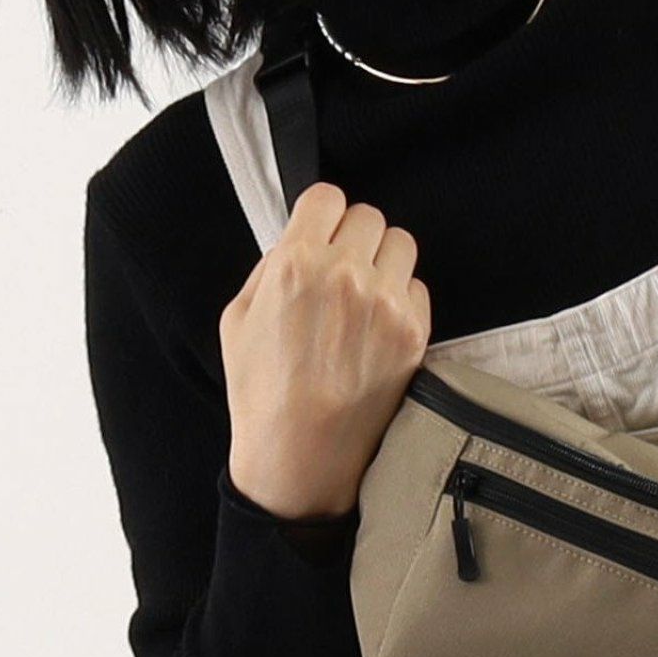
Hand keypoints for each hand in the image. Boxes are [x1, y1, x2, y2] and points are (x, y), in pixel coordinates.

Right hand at [219, 182, 431, 519]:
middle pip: (369, 217)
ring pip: (401, 245)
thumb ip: (271, 268)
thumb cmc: (262, 394)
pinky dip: (403, 300)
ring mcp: (386, 305)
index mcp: (297, 262)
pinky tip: (380, 329)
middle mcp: (347, 275)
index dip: (324, 217)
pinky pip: (418, 290)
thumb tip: (299, 242)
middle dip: (355, 238)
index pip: (328, 197)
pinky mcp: (413, 335)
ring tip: (366, 297)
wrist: (301, 458)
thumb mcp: (239, 318)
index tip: (323, 235)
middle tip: (344, 270)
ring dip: (385, 263)